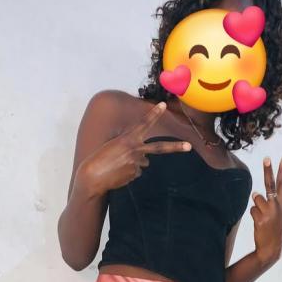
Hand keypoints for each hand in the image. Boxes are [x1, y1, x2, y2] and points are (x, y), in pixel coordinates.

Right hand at [73, 101, 190, 196]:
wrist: (93, 176)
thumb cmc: (99, 159)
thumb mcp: (115, 147)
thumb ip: (133, 150)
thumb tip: (147, 162)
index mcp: (128, 138)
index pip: (144, 124)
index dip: (154, 114)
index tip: (163, 105)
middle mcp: (135, 150)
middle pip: (160, 148)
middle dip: (176, 147)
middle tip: (189, 146)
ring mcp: (137, 163)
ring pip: (143, 162)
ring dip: (134, 163)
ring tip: (118, 165)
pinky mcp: (135, 174)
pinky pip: (136, 172)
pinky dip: (128, 173)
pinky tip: (118, 174)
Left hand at [250, 156, 281, 266]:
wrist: (272, 249)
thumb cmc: (275, 231)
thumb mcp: (280, 217)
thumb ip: (271, 204)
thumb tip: (255, 193)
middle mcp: (277, 207)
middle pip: (270, 185)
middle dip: (268, 171)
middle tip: (266, 158)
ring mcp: (269, 212)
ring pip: (256, 199)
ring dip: (256, 206)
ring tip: (262, 218)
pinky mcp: (261, 219)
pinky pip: (252, 210)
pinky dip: (254, 216)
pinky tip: (259, 225)